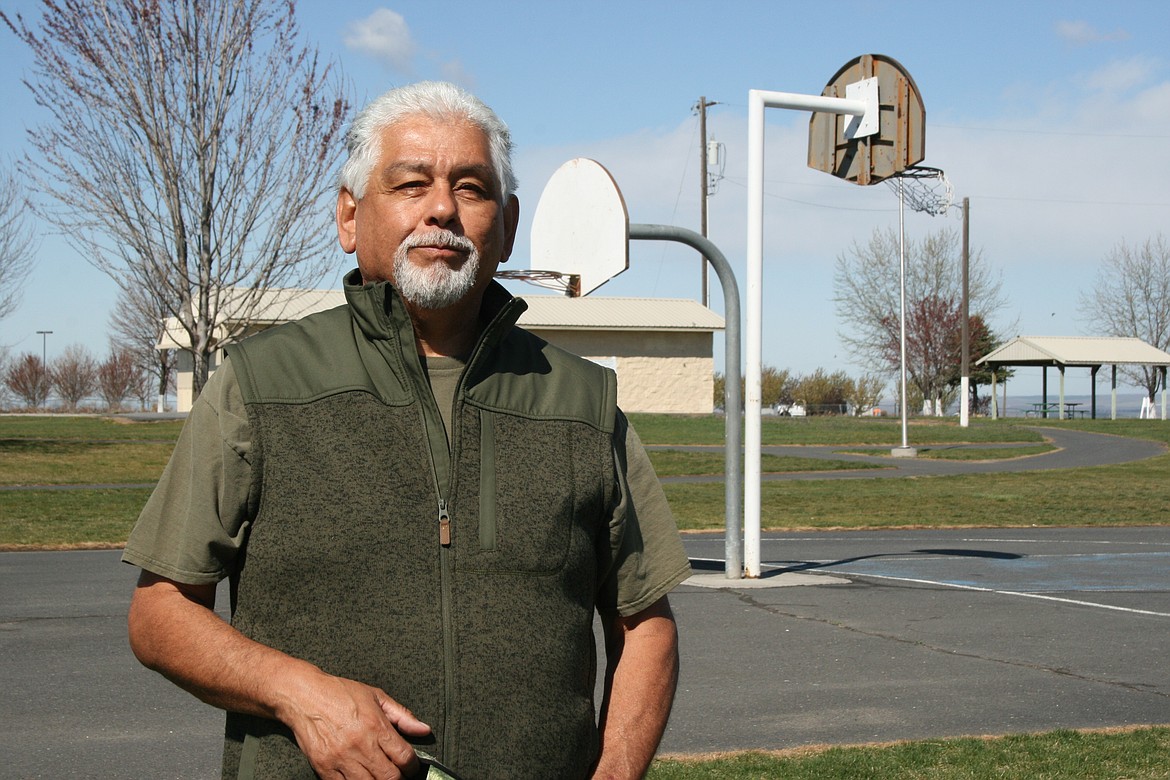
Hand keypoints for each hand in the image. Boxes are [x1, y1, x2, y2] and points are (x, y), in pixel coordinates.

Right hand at [280, 670, 431, 779]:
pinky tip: (359, 777)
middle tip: (397, 774)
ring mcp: (341, 759)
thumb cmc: (339, 693)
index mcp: (376, 726)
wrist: (303, 695)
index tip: (411, 767)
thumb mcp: (375, 696)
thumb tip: (423, 729)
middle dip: (398, 778)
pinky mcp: (324, 768)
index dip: (412, 766)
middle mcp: (360, 745)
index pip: (404, 757)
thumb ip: (402, 715)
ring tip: (379, 775)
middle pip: (390, 777)